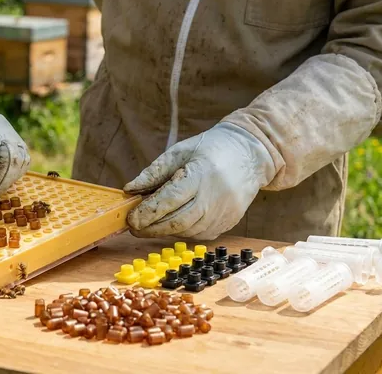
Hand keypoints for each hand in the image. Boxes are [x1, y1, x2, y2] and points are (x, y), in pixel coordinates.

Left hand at [123, 123, 275, 239]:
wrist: (250, 154)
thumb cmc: (210, 149)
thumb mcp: (179, 151)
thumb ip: (154, 172)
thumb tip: (130, 190)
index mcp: (201, 175)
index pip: (170, 200)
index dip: (148, 212)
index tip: (131, 219)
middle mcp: (215, 198)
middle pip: (177, 222)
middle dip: (151, 228)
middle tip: (133, 227)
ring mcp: (224, 214)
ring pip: (187, 231)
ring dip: (164, 230)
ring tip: (149, 224)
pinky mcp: (228, 223)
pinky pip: (199, 233)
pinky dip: (181, 230)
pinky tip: (172, 222)